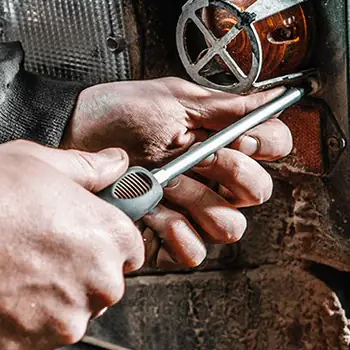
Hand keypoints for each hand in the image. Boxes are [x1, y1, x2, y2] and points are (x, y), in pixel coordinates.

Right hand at [0, 142, 142, 349]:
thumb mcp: (36, 162)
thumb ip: (86, 169)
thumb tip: (115, 163)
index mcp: (109, 240)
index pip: (126, 250)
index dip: (96, 242)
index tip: (70, 236)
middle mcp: (96, 290)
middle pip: (97, 289)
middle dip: (69, 276)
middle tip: (24, 253)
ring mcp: (61, 329)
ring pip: (59, 320)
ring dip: (37, 305)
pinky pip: (23, 344)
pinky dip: (6, 329)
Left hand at [65, 77, 291, 267]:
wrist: (70, 134)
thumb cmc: (117, 113)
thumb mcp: (174, 99)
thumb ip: (228, 105)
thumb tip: (278, 96)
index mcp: (223, 143)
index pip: (275, 147)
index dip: (261, 144)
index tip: (236, 135)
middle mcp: (215, 181)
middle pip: (257, 193)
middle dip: (227, 172)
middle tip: (193, 157)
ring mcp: (192, 213)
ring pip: (229, 226)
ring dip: (197, 202)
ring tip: (164, 183)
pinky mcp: (167, 242)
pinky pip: (194, 252)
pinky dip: (174, 231)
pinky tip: (150, 210)